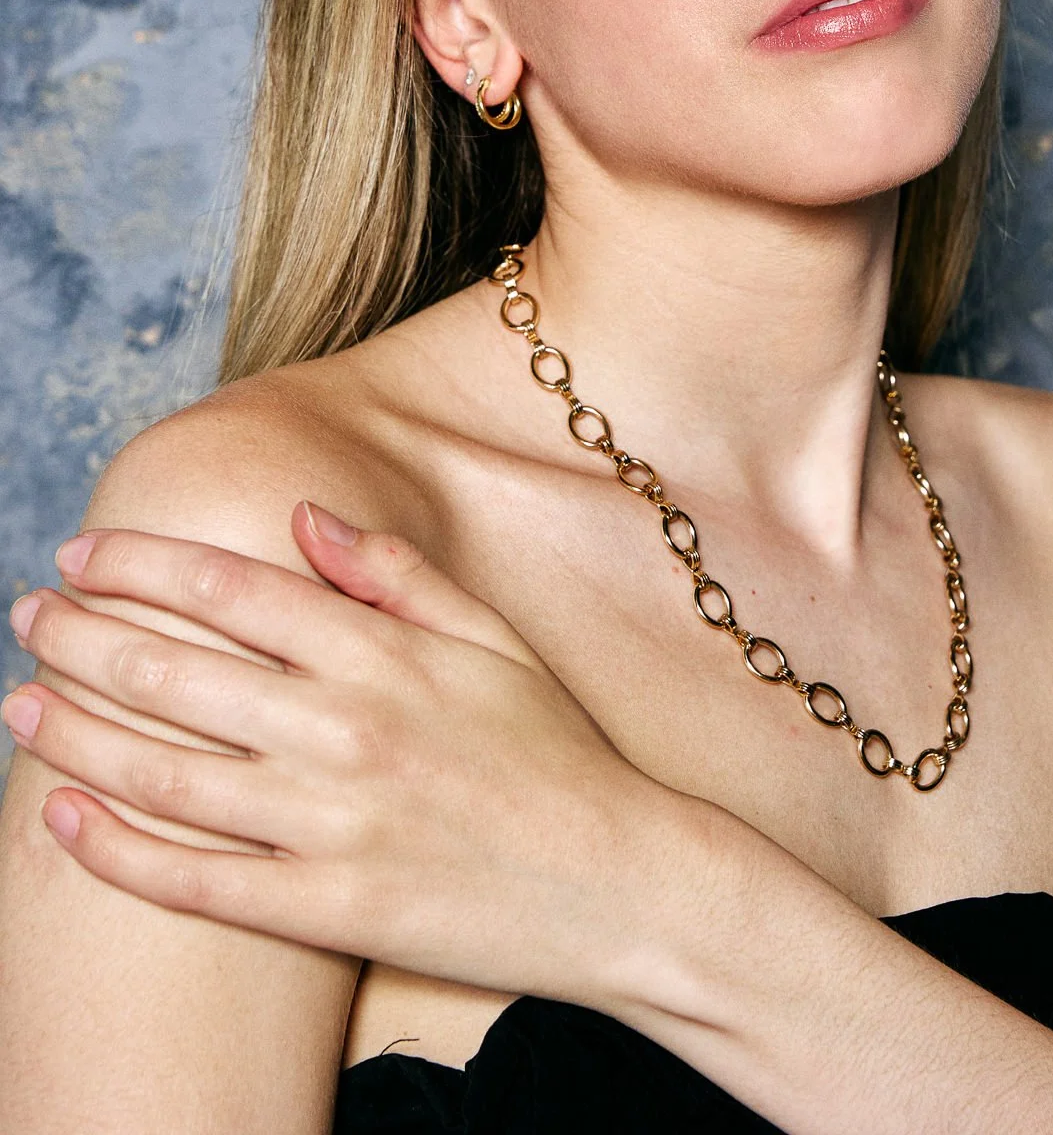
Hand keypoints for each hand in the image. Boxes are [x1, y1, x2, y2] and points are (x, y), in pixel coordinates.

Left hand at [1, 506, 659, 1004]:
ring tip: (17, 706)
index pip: (230, 587)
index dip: (142, 565)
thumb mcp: (491, 635)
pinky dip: (119, 851)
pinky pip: (197, 882)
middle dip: (82, 637)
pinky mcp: (327, 910)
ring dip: (74, 733)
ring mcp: (332, 824)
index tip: (82, 553)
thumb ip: (394, 572)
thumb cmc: (556, 750)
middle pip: (178, 670)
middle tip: (26, 616)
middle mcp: (345, 728)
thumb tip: (300, 513)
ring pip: (167, 772)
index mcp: (382, 651)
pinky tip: (62, 819)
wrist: (622, 882)